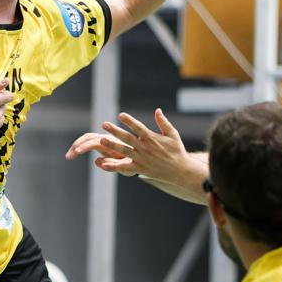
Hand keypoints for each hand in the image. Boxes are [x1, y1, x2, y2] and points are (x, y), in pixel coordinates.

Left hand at [65, 107, 189, 179]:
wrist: (180, 171)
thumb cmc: (177, 151)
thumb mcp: (172, 134)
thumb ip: (163, 122)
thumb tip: (157, 110)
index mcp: (152, 138)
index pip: (138, 128)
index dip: (129, 121)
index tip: (120, 115)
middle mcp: (145, 148)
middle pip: (128, 138)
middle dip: (115, 131)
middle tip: (104, 124)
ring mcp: (142, 159)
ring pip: (124, 151)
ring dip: (112, 146)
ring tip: (101, 140)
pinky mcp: (140, 169)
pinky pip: (124, 168)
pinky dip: (113, 166)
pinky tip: (102, 164)